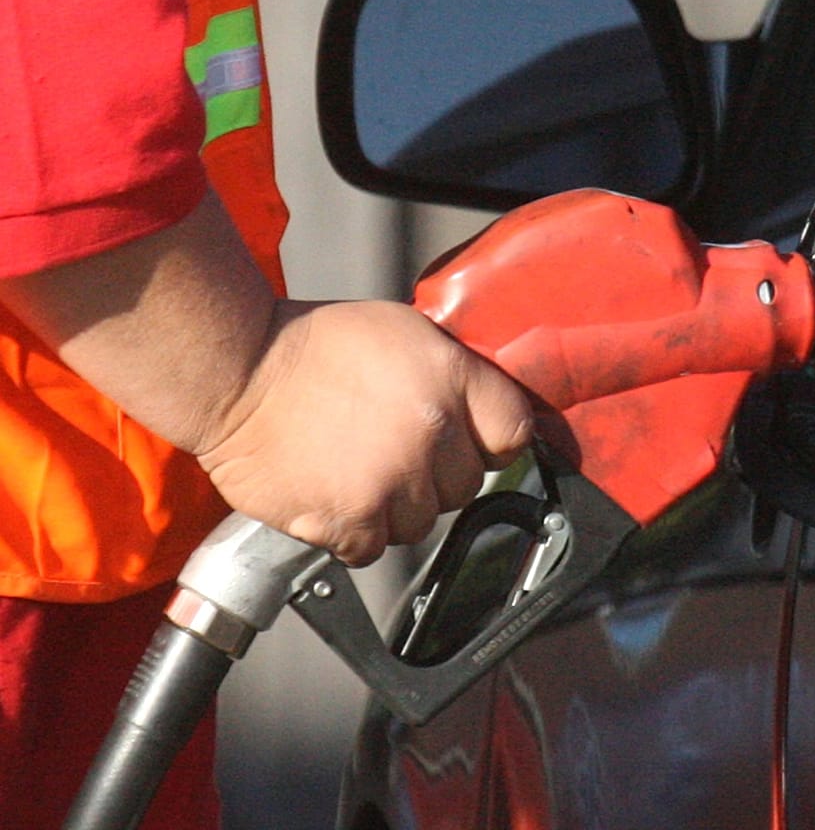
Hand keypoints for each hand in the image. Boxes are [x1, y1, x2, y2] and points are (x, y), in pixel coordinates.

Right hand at [196, 299, 532, 564]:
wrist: (235, 371)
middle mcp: (430, 432)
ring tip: (355, 468)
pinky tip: (333, 495)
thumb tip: (485, 410)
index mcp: (451, 378)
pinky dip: (353, 533)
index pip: (513, 433)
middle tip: (392, 448)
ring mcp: (391, 480)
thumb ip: (455, 373)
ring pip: (420, 523)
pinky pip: (373, 549)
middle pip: (466, 486)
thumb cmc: (314, 346)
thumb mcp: (405, 331)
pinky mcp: (349, 519)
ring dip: (393, 507)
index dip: (491, 441)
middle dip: (435, 474)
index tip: (470, 442)